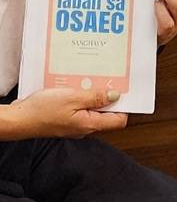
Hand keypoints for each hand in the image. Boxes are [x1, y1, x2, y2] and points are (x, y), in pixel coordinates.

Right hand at [6, 88, 127, 138]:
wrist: (18, 119)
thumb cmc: (42, 110)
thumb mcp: (73, 98)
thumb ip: (96, 97)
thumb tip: (116, 96)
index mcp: (89, 124)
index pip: (118, 121)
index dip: (126, 106)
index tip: (128, 90)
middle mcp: (84, 127)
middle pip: (107, 113)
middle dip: (111, 96)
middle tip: (110, 80)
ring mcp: (75, 123)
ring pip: (94, 108)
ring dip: (95, 94)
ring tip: (94, 80)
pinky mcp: (67, 119)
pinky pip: (81, 107)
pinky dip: (83, 96)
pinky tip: (79, 86)